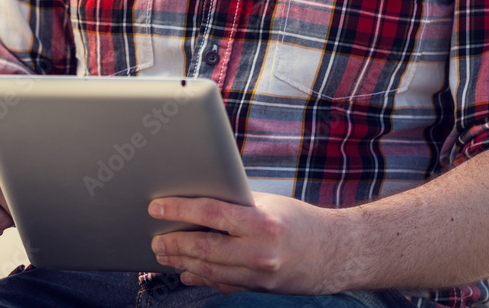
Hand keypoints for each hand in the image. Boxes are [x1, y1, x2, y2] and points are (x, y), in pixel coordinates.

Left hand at [149, 191, 337, 293]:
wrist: (334, 253)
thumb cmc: (300, 220)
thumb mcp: (269, 203)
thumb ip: (236, 203)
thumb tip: (199, 197)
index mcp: (262, 223)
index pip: (212, 214)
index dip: (180, 210)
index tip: (157, 207)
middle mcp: (260, 253)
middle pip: (205, 249)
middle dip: (174, 243)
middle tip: (154, 238)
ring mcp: (259, 276)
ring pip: (209, 271)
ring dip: (182, 262)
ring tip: (163, 254)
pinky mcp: (258, 290)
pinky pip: (222, 284)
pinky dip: (201, 278)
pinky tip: (185, 272)